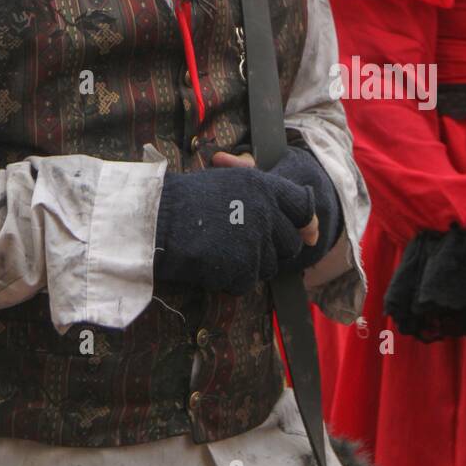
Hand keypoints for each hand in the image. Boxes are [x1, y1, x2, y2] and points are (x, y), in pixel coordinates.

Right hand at [154, 160, 315, 295]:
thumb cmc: (188, 199)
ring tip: (222, 250)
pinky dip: (231, 280)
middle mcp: (267, 212)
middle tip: (245, 244)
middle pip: (291, 243)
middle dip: (273, 248)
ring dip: (251, 265)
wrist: (159, 220)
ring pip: (270, 266)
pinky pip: (248, 283)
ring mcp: (257, 241)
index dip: (306, 223)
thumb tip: (305, 223)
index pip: (303, 207)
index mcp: (264, 186)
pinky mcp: (245, 268)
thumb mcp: (230, 182)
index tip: (306, 233)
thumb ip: (265, 196)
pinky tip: (212, 264)